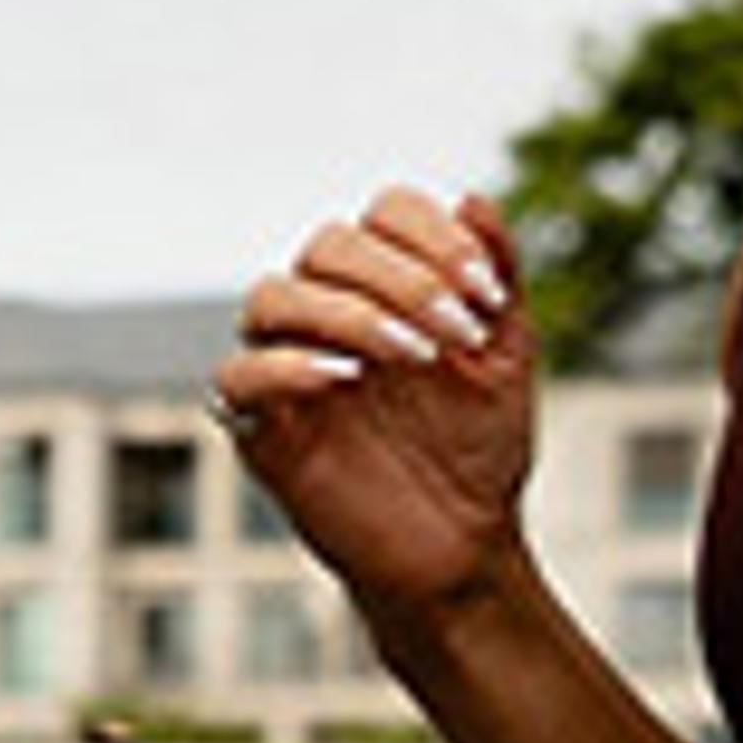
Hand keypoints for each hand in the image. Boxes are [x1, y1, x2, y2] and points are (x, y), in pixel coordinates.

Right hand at [217, 189, 536, 618]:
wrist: (465, 543)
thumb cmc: (480, 448)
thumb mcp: (506, 360)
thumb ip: (498, 281)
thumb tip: (476, 198)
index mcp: (389, 287)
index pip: (386, 213)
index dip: (434, 236)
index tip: (488, 294)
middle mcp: (330, 312)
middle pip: (329, 244)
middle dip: (401, 278)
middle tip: (458, 333)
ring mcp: (290, 365)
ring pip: (273, 296)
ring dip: (348, 313)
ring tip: (412, 357)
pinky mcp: (262, 426)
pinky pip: (236, 376)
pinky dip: (285, 366)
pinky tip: (345, 380)